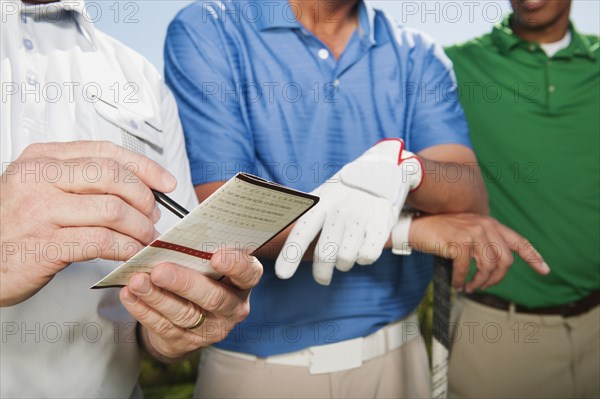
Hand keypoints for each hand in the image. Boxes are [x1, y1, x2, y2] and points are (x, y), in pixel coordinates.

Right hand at [0, 141, 175, 305]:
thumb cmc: (13, 228)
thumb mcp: (40, 190)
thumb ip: (80, 181)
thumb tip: (137, 185)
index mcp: (41, 158)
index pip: (106, 152)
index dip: (145, 167)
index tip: (166, 183)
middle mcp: (38, 178)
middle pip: (114, 176)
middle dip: (144, 198)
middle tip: (152, 217)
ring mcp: (40, 210)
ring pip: (113, 209)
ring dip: (139, 228)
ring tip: (145, 238)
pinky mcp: (45, 245)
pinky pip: (103, 241)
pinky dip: (126, 248)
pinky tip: (131, 254)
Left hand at [119, 249, 262, 360]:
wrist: (191, 317)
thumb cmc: (202, 276)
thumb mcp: (209, 262)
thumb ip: (202, 248)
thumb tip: (181, 229)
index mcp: (243, 282)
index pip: (249, 273)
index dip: (235, 265)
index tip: (216, 256)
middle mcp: (232, 308)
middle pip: (213, 298)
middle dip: (184, 283)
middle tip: (160, 271)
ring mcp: (210, 329)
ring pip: (184, 314)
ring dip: (157, 297)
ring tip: (138, 281)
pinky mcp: (185, 342)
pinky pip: (163, 327)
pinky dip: (143, 310)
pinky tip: (130, 295)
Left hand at [275, 139, 422, 284]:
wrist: (383, 172)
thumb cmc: (346, 190)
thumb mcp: (324, 193)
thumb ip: (307, 214)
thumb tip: (280, 234)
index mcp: (321, 203)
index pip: (302, 232)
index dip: (290, 254)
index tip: (282, 274)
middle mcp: (339, 211)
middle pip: (325, 255)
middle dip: (321, 273)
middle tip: (322, 278)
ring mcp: (361, 218)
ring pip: (346, 260)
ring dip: (344, 264)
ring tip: (346, 252)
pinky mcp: (380, 225)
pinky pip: (367, 257)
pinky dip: (363, 259)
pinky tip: (363, 247)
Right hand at [407, 213, 549, 291]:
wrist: (416, 227)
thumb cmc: (440, 232)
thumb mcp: (466, 233)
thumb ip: (483, 242)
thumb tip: (497, 265)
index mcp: (489, 224)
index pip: (518, 241)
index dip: (534, 257)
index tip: (545, 271)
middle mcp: (484, 226)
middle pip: (505, 261)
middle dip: (496, 279)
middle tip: (482, 286)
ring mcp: (472, 232)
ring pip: (488, 267)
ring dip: (479, 282)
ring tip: (470, 287)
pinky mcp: (459, 241)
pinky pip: (466, 269)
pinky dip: (462, 280)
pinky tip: (457, 284)